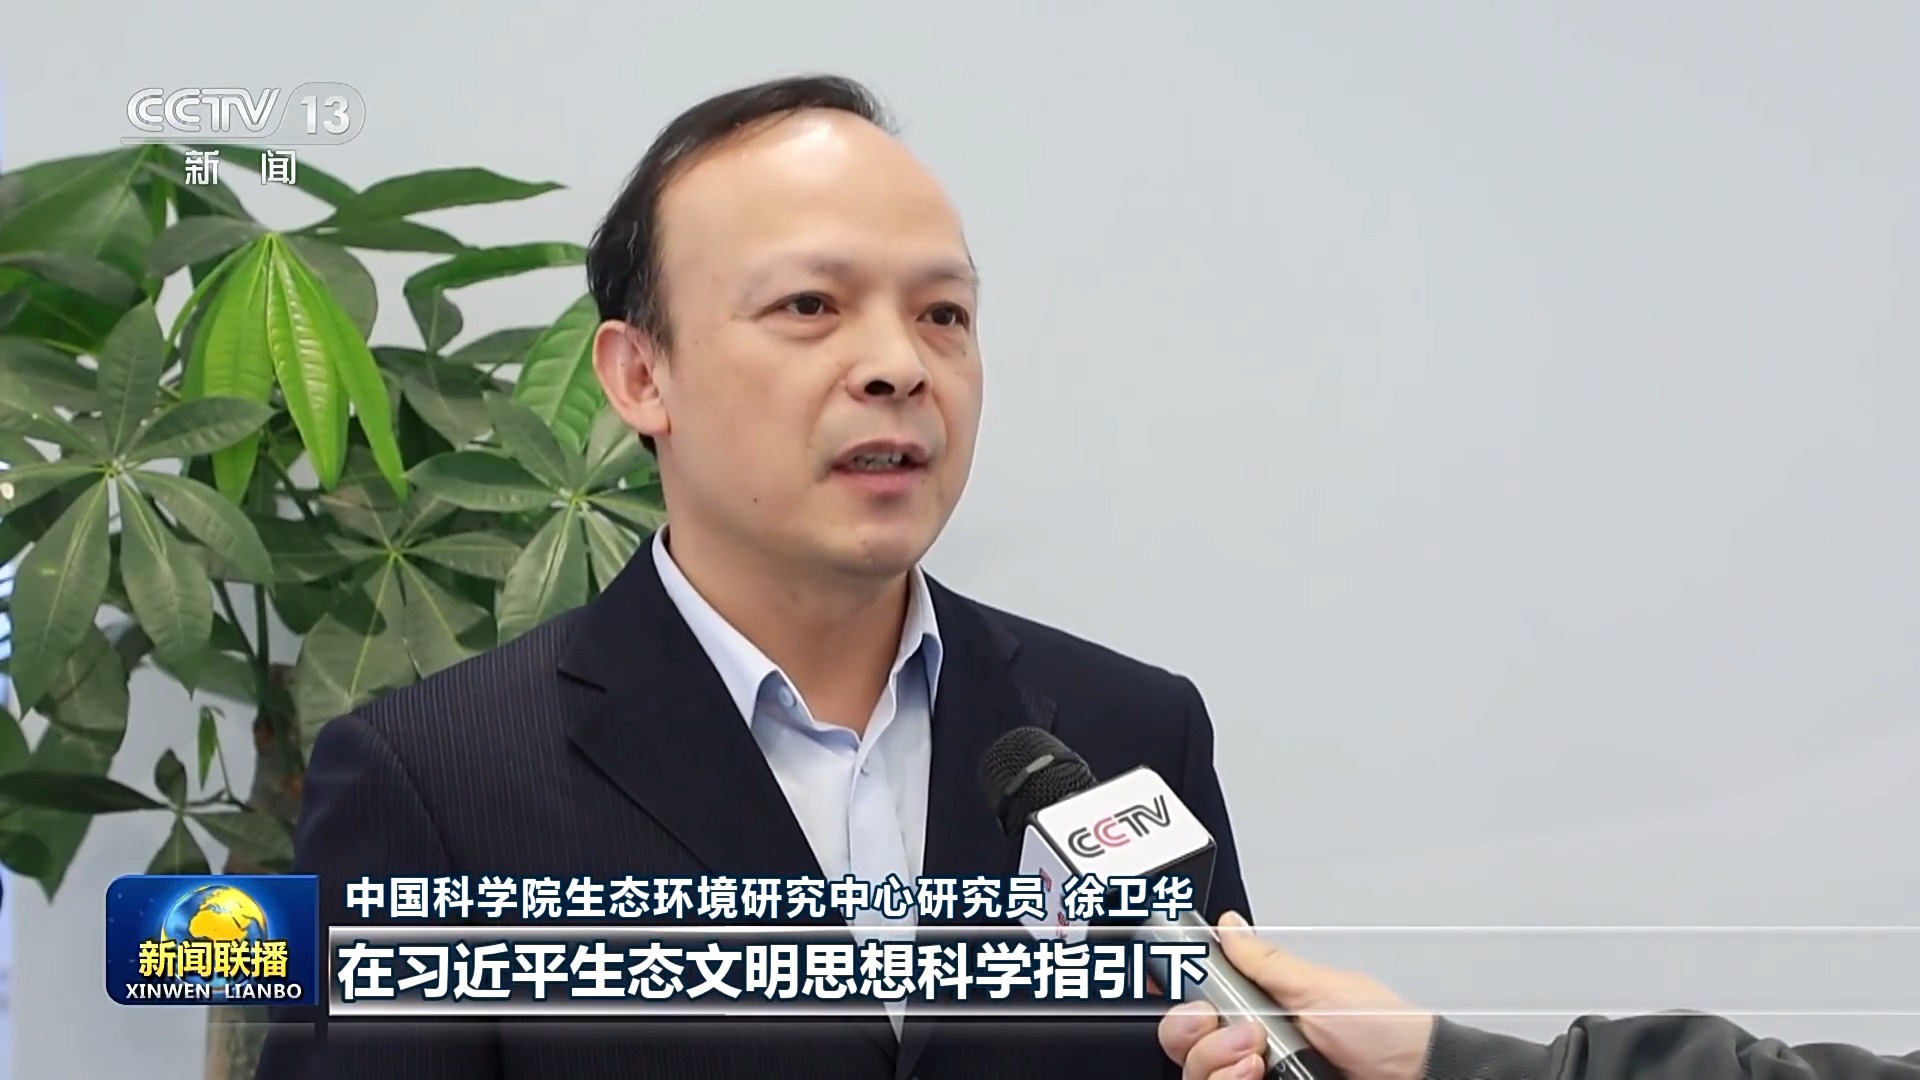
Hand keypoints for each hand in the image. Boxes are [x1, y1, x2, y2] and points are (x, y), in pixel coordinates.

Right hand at [1157, 912, 1436, 1079]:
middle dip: (1203, 1041)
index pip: (1196, 1014)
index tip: (1200, 1009)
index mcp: (1261, 1013)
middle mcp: (1253, 1051)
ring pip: (1199, 1077)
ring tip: (1260, 1063)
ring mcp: (1260, 1079)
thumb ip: (1266, 963)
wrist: (1421, 1078)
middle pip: (1186, 1050)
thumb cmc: (1387, 1034)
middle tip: (1245, 1036)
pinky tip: (1257, 1079)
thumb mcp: (1321, 988)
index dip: (1188, 1012)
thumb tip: (1227, 927)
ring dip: (1219, 1066)